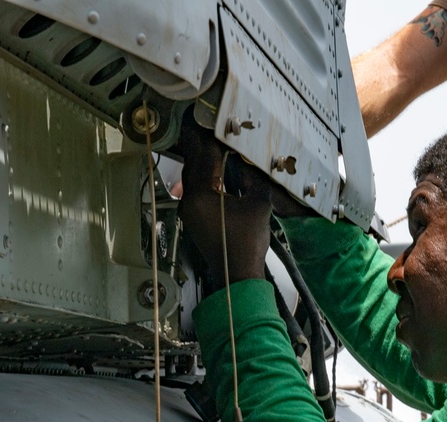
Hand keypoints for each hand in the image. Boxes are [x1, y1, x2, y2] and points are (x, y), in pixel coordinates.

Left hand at [176, 118, 271, 288]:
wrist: (237, 275)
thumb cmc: (247, 244)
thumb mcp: (258, 204)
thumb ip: (253, 179)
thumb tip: (247, 162)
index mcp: (202, 194)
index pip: (206, 157)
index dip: (212, 137)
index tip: (214, 121)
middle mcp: (189, 201)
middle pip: (192, 164)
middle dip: (199, 144)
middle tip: (200, 123)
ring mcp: (189, 212)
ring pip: (191, 177)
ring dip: (200, 160)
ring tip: (206, 141)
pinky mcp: (193, 220)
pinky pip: (195, 191)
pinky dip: (202, 177)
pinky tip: (212, 170)